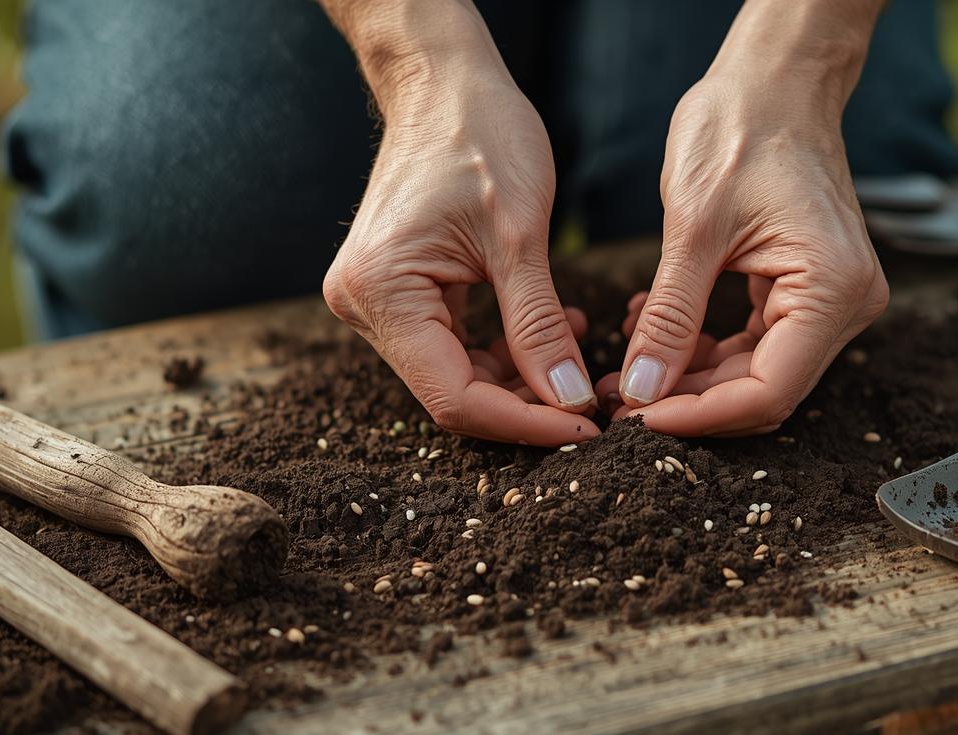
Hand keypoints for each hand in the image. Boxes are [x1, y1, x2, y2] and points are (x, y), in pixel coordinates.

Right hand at [320, 1, 596, 445]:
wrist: (444, 84)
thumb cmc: (480, 136)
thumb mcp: (520, 236)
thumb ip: (539, 327)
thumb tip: (567, 401)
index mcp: (382, 292)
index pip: (454, 396)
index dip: (524, 423)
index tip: (588, 427)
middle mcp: (363, 305)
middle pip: (452, 392)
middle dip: (527, 403)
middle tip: (594, 400)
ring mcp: (376, 302)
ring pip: (457, 373)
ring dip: (521, 377)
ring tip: (581, 354)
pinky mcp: (398, 293)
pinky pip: (454, 344)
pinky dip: (505, 348)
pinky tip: (553, 330)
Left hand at [601, 1, 888, 436]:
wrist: (773, 83)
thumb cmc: (740, 130)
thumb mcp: (693, 228)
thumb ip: (668, 318)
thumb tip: (640, 390)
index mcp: (833, 289)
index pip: (768, 391)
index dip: (700, 415)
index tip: (635, 416)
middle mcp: (848, 305)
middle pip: (765, 392)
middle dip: (691, 403)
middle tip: (620, 401)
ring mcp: (832, 301)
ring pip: (757, 375)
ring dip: (692, 381)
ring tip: (626, 371)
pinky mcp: (809, 293)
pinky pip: (756, 345)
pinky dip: (706, 351)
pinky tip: (656, 336)